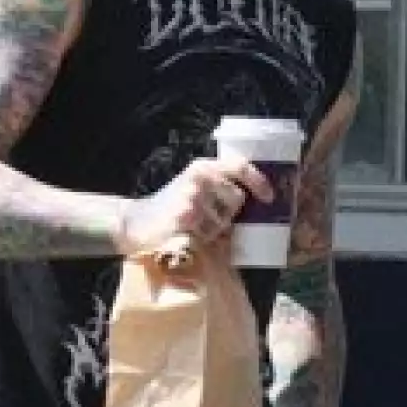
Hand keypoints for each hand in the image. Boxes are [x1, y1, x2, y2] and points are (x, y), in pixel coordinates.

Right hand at [118, 156, 270, 258]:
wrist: (136, 222)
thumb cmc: (172, 207)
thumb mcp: (194, 187)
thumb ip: (219, 188)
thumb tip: (257, 204)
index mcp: (203, 167)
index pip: (240, 166)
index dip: (259, 181)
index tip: (270, 197)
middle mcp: (199, 177)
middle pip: (237, 200)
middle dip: (229, 214)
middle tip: (209, 220)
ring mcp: (193, 197)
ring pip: (224, 222)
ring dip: (214, 231)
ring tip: (193, 228)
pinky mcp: (186, 218)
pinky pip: (209, 235)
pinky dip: (202, 240)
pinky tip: (186, 235)